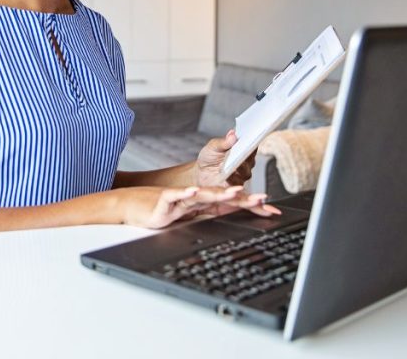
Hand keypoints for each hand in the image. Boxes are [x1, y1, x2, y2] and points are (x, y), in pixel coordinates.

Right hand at [116, 185, 279, 229]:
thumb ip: (212, 214)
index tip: (272, 210)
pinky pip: (177, 196)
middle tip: (263, 199)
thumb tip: (234, 216)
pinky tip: (195, 191)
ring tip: (235, 192)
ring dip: (219, 193)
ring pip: (203, 194)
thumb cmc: (163, 211)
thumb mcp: (191, 216)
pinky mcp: (166, 199)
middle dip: (244, 199)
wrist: (134, 206)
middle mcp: (197, 197)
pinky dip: (186, 193)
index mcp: (205, 202)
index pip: (233, 203)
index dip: (252, 206)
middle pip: (223, 197)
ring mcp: (182, 197)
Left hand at [195, 129, 255, 187]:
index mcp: (242, 148)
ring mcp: (242, 174)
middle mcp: (246, 161)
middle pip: (250, 158)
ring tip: (230, 164)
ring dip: (238, 167)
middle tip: (240, 151)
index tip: (249, 138)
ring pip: (246, 171)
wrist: (200, 173)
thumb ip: (223, 142)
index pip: (252, 144)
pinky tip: (226, 175)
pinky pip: (238, 182)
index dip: (251, 141)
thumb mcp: (213, 146)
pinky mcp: (237, 184)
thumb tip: (232, 135)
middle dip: (245, 154)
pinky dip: (232, 178)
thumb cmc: (210, 157)